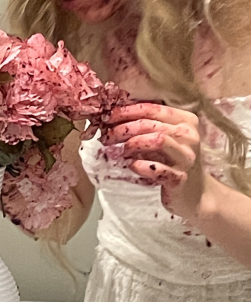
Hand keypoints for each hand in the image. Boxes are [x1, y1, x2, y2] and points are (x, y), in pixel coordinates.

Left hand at [102, 103, 205, 220]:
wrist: (195, 193)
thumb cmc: (172, 161)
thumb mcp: (165, 138)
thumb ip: (148, 125)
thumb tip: (115, 116)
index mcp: (186, 120)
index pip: (152, 108)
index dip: (127, 111)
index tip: (108, 117)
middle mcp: (190, 136)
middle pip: (150, 124)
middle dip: (123, 129)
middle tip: (107, 136)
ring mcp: (187, 157)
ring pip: (157, 140)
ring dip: (133, 144)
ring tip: (123, 151)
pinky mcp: (180, 178)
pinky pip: (157, 168)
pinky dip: (140, 165)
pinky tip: (132, 166)